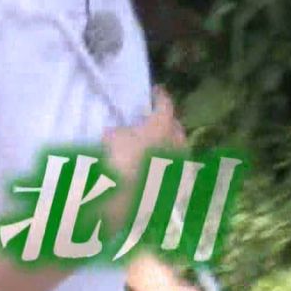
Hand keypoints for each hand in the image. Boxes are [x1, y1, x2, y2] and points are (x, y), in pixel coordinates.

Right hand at [102, 87, 185, 226]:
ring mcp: (179, 164)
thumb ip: (117, 133)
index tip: (156, 90)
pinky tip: (157, 166)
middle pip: (176, 127)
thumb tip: (116, 134)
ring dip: (169, 144)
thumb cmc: (118, 162)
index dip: (160, 96)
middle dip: (167, 122)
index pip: (165, 105)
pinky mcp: (177, 184)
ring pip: (178, 148)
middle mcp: (176, 143)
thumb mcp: (111, 140)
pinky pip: (175, 167)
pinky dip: (167, 163)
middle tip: (155, 120)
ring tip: (156, 143)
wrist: (126, 199)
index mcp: (162, 127)